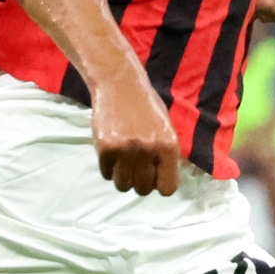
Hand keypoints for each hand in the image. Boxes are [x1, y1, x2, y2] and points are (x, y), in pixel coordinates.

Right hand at [90, 69, 182, 196]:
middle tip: (136, 168)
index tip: (154, 178)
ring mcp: (125, 149)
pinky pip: (106, 174)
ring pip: (123, 185)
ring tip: (123, 163)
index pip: (167, 188)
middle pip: (143, 190)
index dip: (159, 185)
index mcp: (169, 146)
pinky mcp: (105, 147)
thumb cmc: (146, 107)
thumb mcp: (166, 130)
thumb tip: (162, 184)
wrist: (120, 84)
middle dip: (139, 182)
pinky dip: (108, 168)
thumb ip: (166, 156)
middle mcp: (149, 150)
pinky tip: (112, 153)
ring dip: (122, 178)